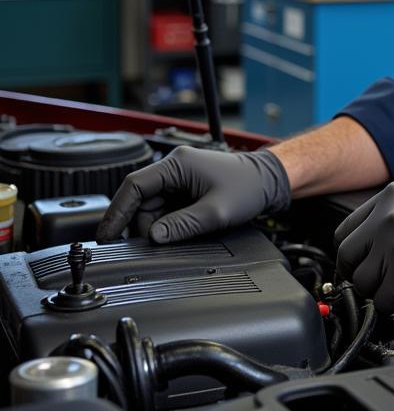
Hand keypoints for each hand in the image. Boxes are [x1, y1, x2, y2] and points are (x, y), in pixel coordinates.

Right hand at [96, 146, 290, 243]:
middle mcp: (175, 167)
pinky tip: (180, 231)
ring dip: (158, 226)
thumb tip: (155, 237)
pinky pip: (166, 208)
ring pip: (153, 207)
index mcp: (177, 164)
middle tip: (152, 246)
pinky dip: (168, 223)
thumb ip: (182, 226)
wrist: (270, 180)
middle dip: (142, 225)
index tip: (106, 236)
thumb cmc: (249, 186)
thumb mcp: (216, 211)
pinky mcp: (186, 188)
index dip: (116, 213)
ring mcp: (180, 177)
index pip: (133, 186)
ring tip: (178, 236)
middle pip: (141, 200)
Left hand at [334, 181, 393, 312]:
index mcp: (391, 195)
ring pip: (363, 283)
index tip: (360, 265)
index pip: (345, 230)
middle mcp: (388, 216)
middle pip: (347, 257)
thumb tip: (365, 245)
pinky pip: (384, 302)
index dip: (353, 253)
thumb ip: (390, 216)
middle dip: (361, 274)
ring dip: (381, 290)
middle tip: (380, 281)